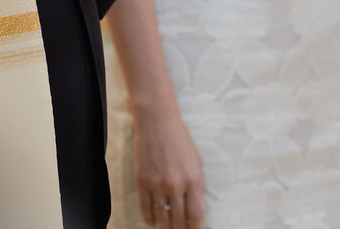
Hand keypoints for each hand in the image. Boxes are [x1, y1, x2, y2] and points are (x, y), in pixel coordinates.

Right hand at [133, 105, 204, 228]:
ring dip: (164, 227)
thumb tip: (196, 208)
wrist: (157, 120)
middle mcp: (175, 185)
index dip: (195, 227)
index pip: (196, 215)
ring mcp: (157, 184)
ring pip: (161, 218)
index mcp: (193, 179)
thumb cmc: (179, 138)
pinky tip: (152, 222)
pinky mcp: (142, 181)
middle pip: (178, 220)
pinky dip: (149, 219)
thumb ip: (197, 185)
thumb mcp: (196, 160)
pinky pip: (145, 208)